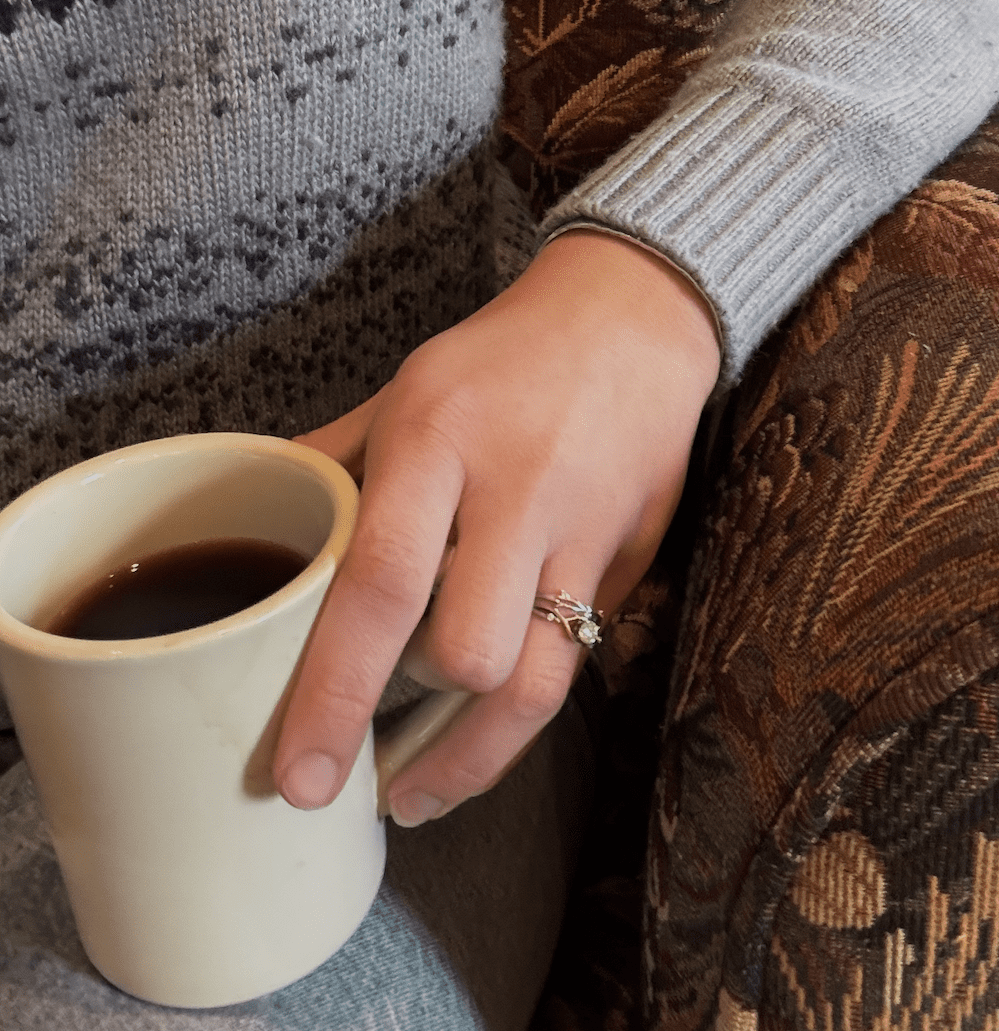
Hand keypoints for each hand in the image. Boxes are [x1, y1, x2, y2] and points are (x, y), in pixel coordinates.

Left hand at [272, 230, 720, 824]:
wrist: (630, 318)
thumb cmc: (499, 360)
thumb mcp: (404, 390)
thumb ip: (333, 465)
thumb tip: (255, 530)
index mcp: (437, 438)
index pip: (381, 583)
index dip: (335, 693)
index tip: (301, 777)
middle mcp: (517, 488)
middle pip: (468, 652)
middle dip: (412, 727)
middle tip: (361, 753)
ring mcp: (586, 529)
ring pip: (540, 682)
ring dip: (474, 756)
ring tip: (422, 789)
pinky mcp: (633, 558)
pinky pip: (578, 658)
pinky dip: (524, 706)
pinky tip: (486, 724)